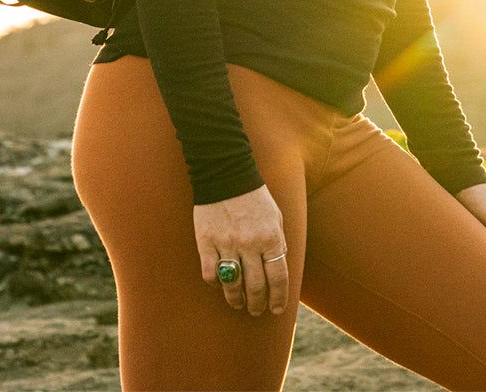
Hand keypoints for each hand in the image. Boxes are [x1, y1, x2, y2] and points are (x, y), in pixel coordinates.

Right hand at [194, 184, 289, 315]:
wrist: (226, 174)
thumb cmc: (255, 196)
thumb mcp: (275, 216)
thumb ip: (278, 241)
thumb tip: (279, 265)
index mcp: (271, 237)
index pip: (278, 278)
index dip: (278, 298)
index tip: (276, 309)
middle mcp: (250, 244)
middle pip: (256, 287)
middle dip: (257, 304)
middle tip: (256, 310)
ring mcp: (227, 244)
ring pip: (233, 285)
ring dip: (237, 300)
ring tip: (239, 304)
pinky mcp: (206, 242)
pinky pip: (210, 273)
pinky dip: (216, 283)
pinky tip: (220, 284)